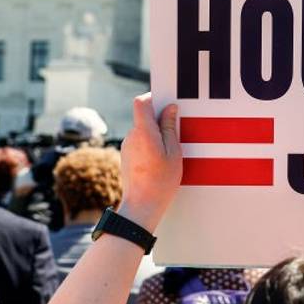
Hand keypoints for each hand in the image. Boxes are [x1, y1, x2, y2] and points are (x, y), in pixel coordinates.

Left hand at [118, 93, 181, 232]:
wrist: (141, 206)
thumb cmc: (161, 181)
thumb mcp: (174, 153)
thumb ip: (170, 128)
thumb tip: (170, 108)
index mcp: (144, 132)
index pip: (142, 102)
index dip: (153, 97)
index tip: (167, 103)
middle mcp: (131, 136)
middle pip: (144, 117)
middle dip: (160, 120)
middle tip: (177, 132)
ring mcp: (127, 146)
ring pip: (142, 131)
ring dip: (156, 135)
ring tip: (170, 152)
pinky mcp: (126, 156)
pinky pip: (139, 143)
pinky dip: (150, 145)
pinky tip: (160, 161)